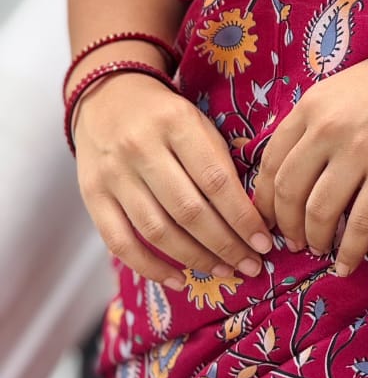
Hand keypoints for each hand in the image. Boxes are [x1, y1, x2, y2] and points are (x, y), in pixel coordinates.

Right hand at [75, 73, 272, 289]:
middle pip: (189, 211)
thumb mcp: (198, 122)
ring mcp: (114, 175)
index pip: (216, 180)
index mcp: (177, 124)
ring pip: (158, 230)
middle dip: (226, 245)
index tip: (264, 242)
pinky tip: (179, 280)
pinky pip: (121, 242)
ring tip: (225, 272)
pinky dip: (151, 267)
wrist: (106, 97)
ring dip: (196, 259)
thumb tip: (254, 216)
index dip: (242, 217)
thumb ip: (221, 160)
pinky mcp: (93, 196)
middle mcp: (142, 149)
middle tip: (251, 266)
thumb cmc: (166, 117)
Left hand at [254, 41, 367, 275]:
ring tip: (320, 249)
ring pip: (320, 211)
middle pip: (290, 191)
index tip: (269, 219)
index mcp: (311, 106)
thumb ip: (312, 124)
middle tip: (293, 241)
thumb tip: (288, 174)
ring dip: (315, 239)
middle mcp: (329, 128)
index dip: (264, 200)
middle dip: (287, 226)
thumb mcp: (339, 90)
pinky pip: (363, 222)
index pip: (271, 162)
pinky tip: (345, 263)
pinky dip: (350, 250)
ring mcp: (361, 151)